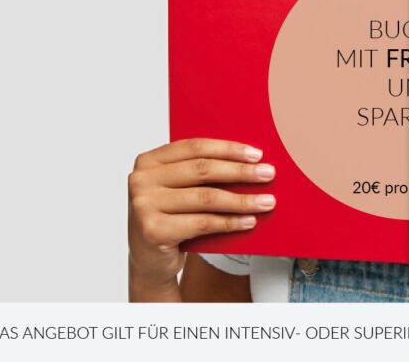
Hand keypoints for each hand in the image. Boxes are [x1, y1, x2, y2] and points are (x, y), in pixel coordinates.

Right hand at [128, 138, 275, 292]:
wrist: (148, 261)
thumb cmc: (170, 218)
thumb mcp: (178, 189)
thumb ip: (200, 173)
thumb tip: (249, 161)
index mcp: (148, 161)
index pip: (194, 147)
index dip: (228, 149)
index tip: (256, 154)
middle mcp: (141, 180)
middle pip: (202, 170)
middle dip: (241, 171)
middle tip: (268, 174)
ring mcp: (144, 205)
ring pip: (206, 197)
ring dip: (242, 200)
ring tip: (266, 201)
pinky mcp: (153, 230)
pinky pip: (203, 223)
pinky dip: (230, 222)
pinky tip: (249, 221)